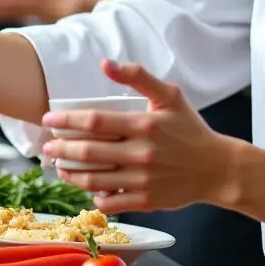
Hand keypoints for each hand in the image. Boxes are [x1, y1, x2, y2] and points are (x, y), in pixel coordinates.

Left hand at [41, 61, 233, 213]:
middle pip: (89, 152)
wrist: (217, 168)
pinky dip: (94, 197)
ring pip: (95, 180)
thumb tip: (106, 64)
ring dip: (71, 174)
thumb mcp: (170, 95)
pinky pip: (111, 202)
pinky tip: (87, 189)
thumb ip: (138, 76)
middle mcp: (141, 153)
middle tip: (47, 148)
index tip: (48, 120)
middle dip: (62, 150)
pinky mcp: (147, 201)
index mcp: (144, 124)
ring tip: (60, 167)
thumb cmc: (190, 129)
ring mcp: (143, 179)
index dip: (67, 121)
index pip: (95, 122)